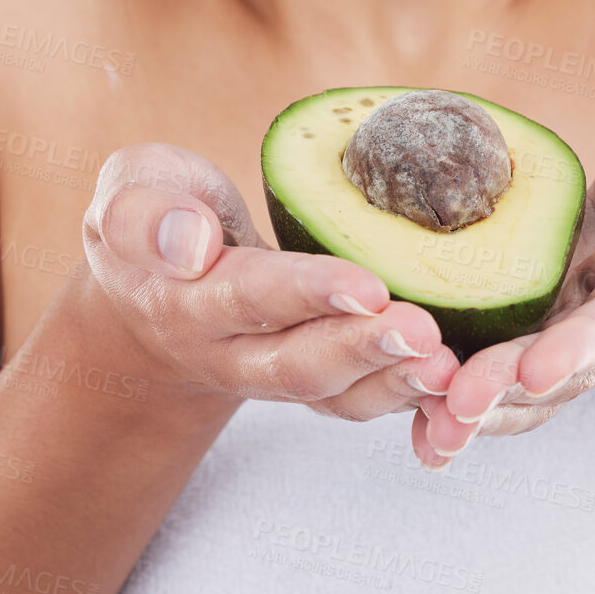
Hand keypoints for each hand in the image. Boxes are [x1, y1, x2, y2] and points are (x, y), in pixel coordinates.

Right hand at [79, 143, 460, 418]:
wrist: (154, 291)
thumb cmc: (157, 217)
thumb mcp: (129, 192)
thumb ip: (142, 212)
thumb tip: (188, 242)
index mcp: (184, 301)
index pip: (248, 298)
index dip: (306, 294)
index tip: (366, 284)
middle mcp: (232, 354)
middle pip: (299, 364)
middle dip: (364, 349)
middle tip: (425, 331)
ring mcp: (277, 376)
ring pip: (339, 395)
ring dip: (397, 383)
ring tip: (453, 367)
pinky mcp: (320, 380)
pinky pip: (365, 400)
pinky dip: (414, 399)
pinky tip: (465, 385)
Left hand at [413, 102, 594, 463]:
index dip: (578, 350)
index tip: (538, 370)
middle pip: (553, 371)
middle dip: (503, 392)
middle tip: (452, 409)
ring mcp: (559, 326)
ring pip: (513, 381)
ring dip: (469, 407)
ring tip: (423, 426)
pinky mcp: (522, 314)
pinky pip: (483, 354)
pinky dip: (448, 384)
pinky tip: (403, 403)